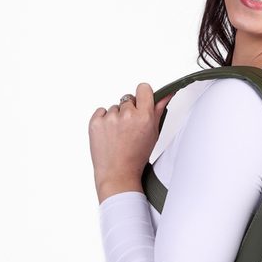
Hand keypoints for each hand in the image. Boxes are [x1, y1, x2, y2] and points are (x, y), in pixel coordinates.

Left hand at [88, 82, 173, 201]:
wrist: (118, 173)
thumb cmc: (136, 156)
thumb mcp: (153, 134)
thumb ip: (158, 111)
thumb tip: (166, 95)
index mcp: (144, 116)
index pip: (143, 88)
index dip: (143, 95)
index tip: (141, 104)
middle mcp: (127, 115)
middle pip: (128, 98)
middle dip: (129, 110)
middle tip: (130, 128)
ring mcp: (110, 118)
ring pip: (114, 107)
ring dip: (116, 117)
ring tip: (119, 135)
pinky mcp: (95, 122)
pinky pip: (101, 111)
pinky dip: (104, 120)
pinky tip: (109, 134)